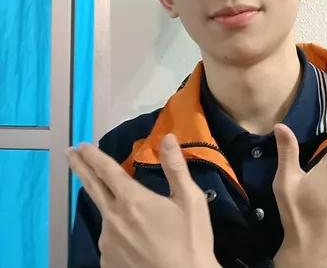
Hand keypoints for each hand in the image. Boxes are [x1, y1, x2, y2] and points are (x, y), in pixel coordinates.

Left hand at [66, 134, 219, 267]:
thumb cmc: (190, 239)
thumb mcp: (190, 199)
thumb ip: (175, 166)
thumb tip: (168, 137)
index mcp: (133, 200)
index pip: (107, 171)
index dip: (93, 156)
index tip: (81, 145)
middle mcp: (114, 219)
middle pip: (92, 187)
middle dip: (80, 168)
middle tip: (70, 153)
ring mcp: (108, 242)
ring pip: (106, 215)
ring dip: (109, 205)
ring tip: (130, 210)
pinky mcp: (108, 262)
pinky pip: (110, 239)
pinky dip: (117, 230)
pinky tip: (135, 237)